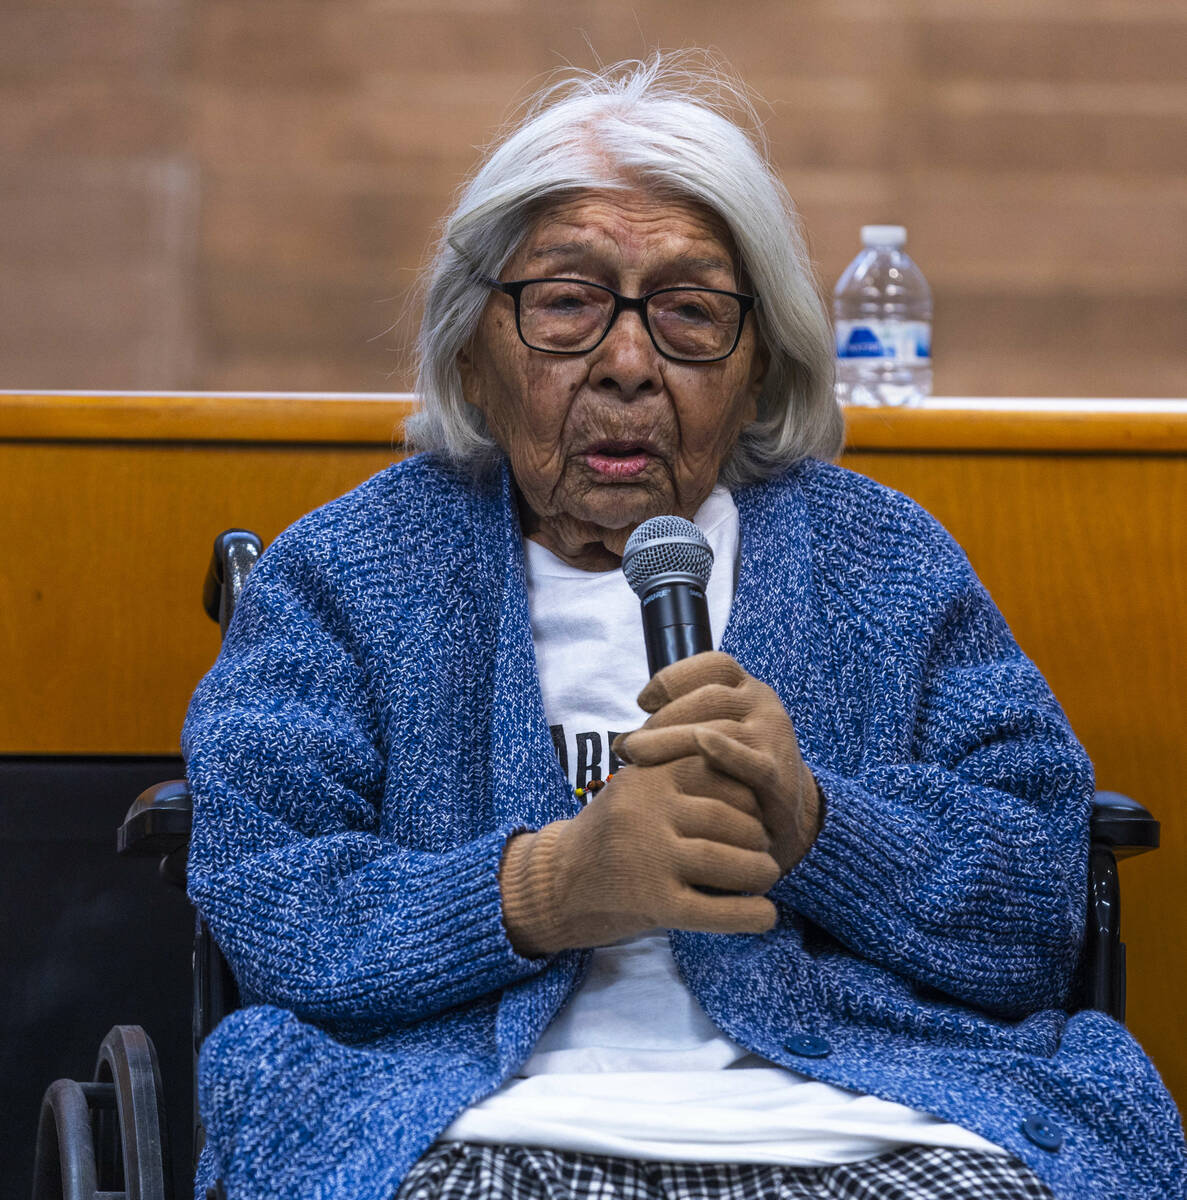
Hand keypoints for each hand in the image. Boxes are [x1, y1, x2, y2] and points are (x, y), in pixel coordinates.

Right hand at [499, 754, 780, 956]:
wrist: (557, 881)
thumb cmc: (612, 832)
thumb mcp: (638, 787)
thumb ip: (683, 776)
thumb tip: (758, 786)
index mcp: (647, 775)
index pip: (718, 774)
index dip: (749, 795)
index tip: (756, 811)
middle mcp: (646, 811)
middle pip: (728, 819)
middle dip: (758, 835)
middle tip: (766, 847)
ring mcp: (648, 857)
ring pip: (727, 862)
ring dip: (760, 871)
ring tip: (766, 874)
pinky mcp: (652, 902)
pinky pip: (713, 910)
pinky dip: (748, 915)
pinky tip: (767, 916)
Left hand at [614, 652, 820, 874]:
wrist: (781, 817)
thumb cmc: (730, 770)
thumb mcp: (707, 737)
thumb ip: (670, 731)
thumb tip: (619, 744)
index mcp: (746, 689)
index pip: (714, 666)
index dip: (674, 677)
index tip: (643, 702)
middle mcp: (763, 705)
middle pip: (708, 698)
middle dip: (663, 720)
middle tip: (630, 746)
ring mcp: (772, 738)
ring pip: (718, 728)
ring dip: (670, 740)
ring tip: (636, 757)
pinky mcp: (777, 775)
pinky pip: (749, 760)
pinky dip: (724, 751)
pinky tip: (700, 746)